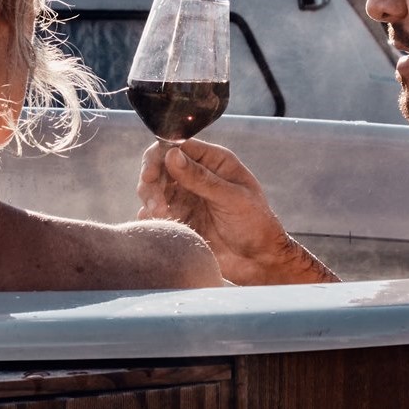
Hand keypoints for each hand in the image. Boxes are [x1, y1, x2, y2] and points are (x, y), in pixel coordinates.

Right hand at [136, 139, 337, 285]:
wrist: (259, 262)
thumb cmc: (256, 225)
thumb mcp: (232, 198)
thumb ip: (201, 178)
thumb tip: (171, 155)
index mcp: (214, 161)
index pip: (178, 146)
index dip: (159, 157)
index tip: (150, 175)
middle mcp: (197, 174)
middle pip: (160, 166)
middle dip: (152, 182)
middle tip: (156, 204)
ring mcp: (187, 197)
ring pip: (154, 188)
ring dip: (150, 199)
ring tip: (160, 215)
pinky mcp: (181, 218)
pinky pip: (156, 211)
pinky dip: (150, 215)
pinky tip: (157, 223)